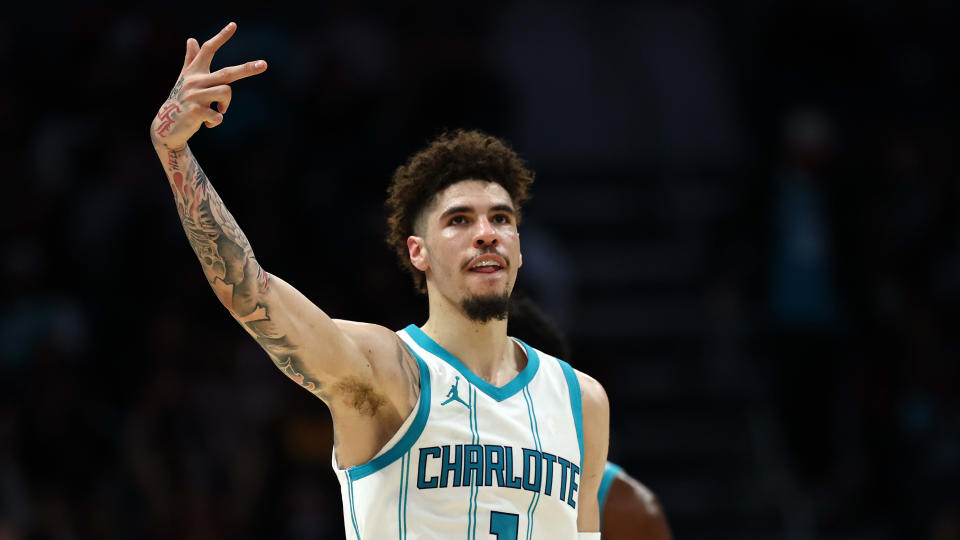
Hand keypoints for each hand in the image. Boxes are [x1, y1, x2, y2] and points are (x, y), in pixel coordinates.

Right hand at [150, 22, 266, 148]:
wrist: (166, 125)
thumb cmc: (181, 100)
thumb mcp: (186, 79)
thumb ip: (191, 60)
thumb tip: (191, 39)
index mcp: (195, 72)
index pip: (208, 49)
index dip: (221, 37)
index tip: (234, 25)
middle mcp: (195, 81)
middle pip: (227, 72)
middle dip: (247, 69)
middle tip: (265, 64)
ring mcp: (195, 96)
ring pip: (226, 93)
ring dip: (225, 105)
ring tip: (216, 111)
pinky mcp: (196, 112)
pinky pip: (218, 116)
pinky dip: (216, 121)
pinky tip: (208, 123)